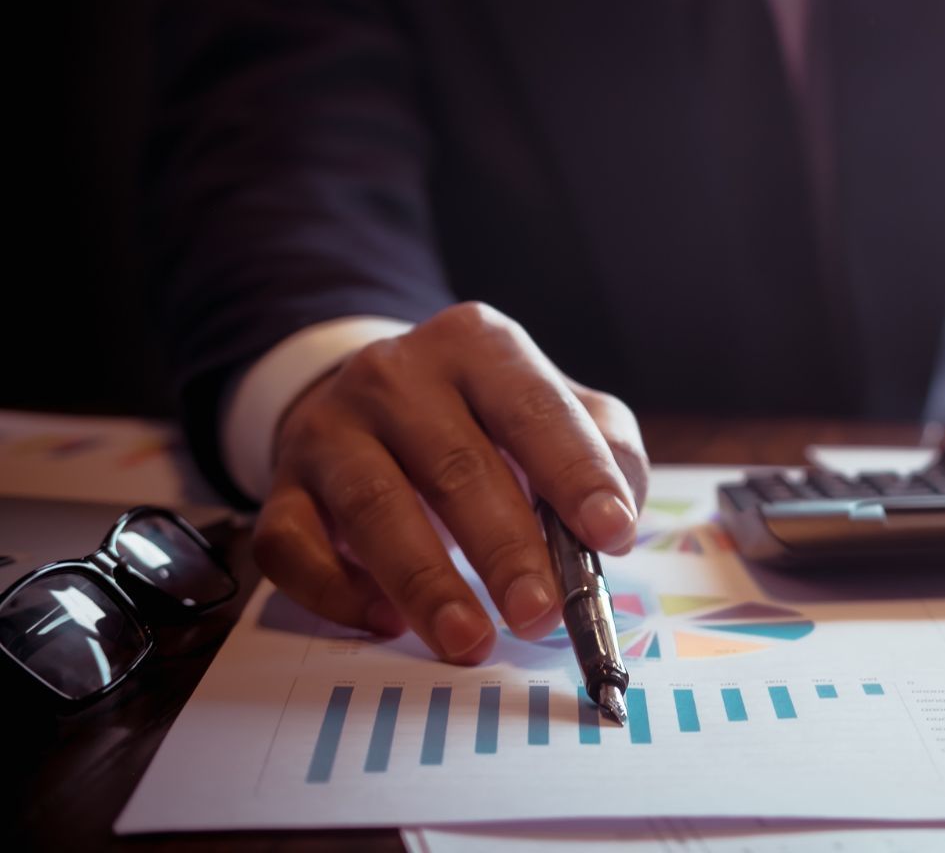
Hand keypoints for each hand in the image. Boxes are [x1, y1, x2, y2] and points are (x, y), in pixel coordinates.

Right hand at [251, 302, 648, 662]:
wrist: (370, 402)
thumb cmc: (485, 419)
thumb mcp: (556, 410)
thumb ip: (603, 448)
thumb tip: (620, 513)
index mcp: (478, 346)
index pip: (534, 408)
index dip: (575, 473)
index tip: (611, 533)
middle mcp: (397, 374)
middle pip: (454, 465)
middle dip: (505, 547)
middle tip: (541, 611)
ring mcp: (330, 427)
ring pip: (373, 507)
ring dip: (426, 582)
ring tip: (470, 640)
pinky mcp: (283, 485)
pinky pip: (292, 545)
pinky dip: (338, 591)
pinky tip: (385, 622)